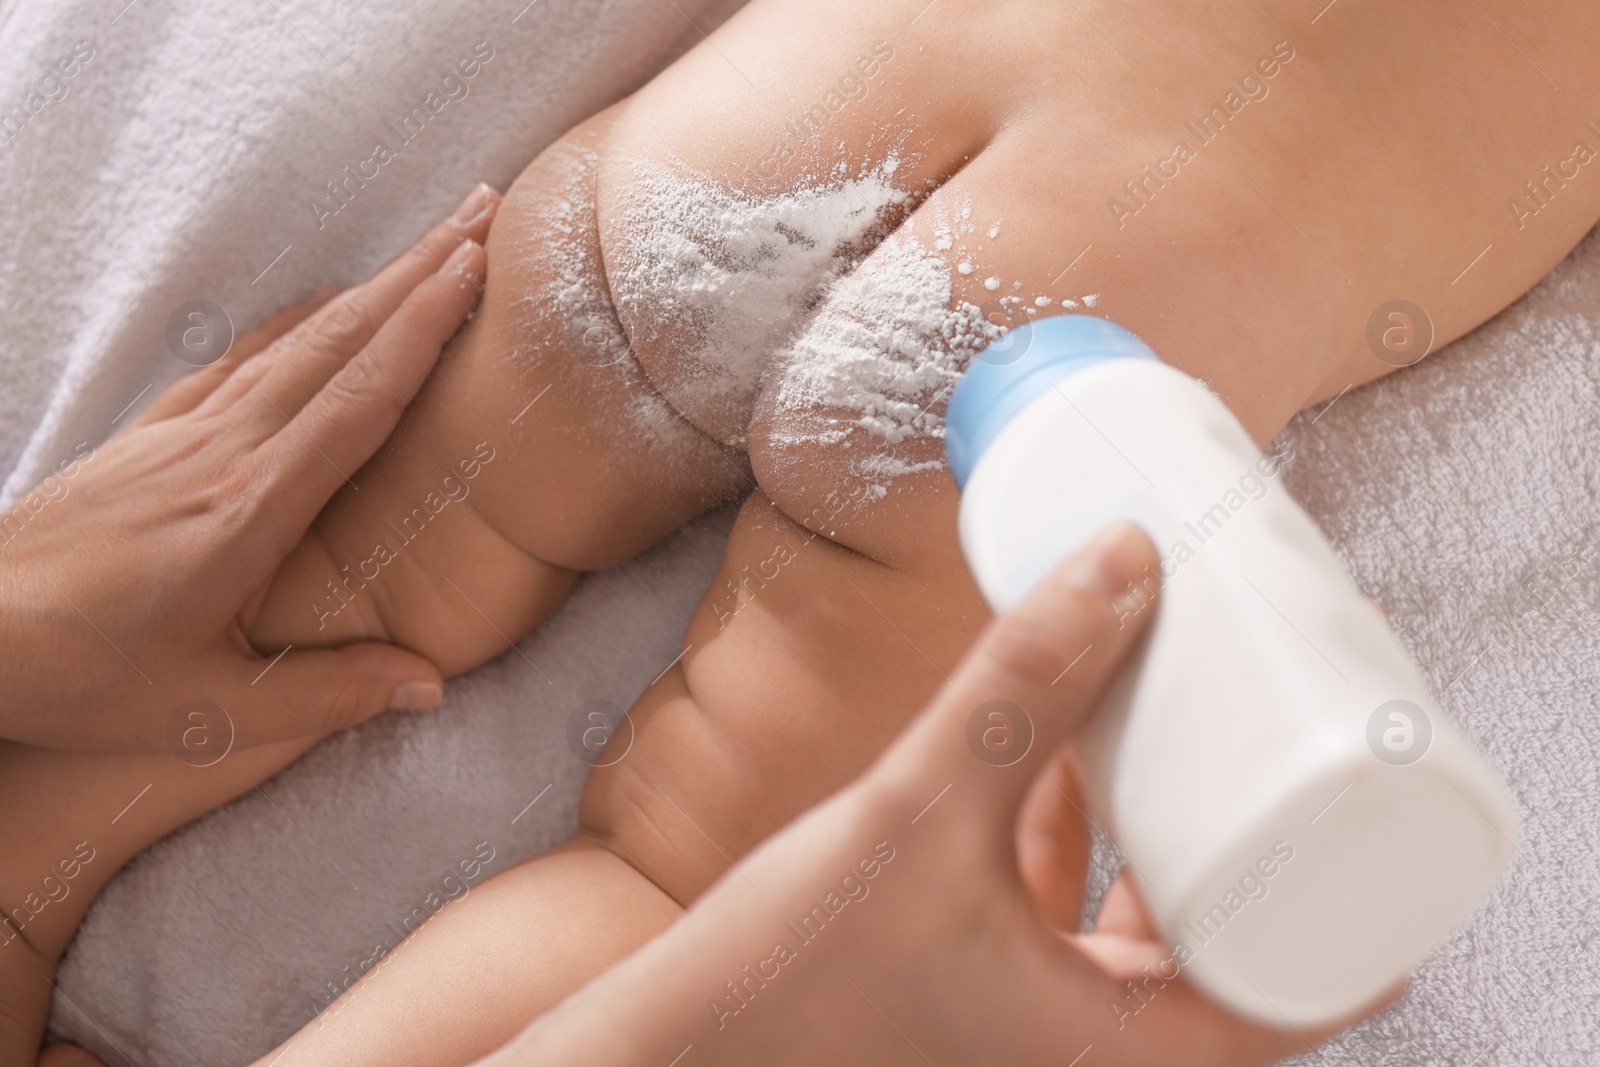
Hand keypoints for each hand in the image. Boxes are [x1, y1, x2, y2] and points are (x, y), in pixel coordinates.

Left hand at [0, 184, 499, 750]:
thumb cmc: (78, 675)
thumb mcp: (208, 711)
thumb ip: (328, 693)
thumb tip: (433, 684)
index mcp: (250, 509)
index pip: (359, 398)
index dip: (423, 327)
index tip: (476, 266)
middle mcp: (222, 451)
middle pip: (338, 341)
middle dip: (416, 272)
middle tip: (482, 214)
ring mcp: (181, 433)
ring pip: (295, 338)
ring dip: (369, 285)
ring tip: (429, 247)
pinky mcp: (149, 437)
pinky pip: (240, 359)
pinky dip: (295, 320)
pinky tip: (321, 303)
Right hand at [485, 522, 1355, 1065]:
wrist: (661, 1062)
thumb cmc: (786, 987)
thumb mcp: (920, 814)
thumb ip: (1021, 687)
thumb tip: (1123, 562)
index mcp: (1125, 1054)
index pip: (1309, 984)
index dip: (1357, 880)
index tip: (1354, 767)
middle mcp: (1096, 1054)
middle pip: (1233, 936)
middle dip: (1252, 822)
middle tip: (1268, 714)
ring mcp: (1036, 1026)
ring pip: (1142, 919)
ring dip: (1159, 819)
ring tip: (1172, 706)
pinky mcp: (977, 991)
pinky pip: (1063, 908)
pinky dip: (1076, 832)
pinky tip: (1062, 746)